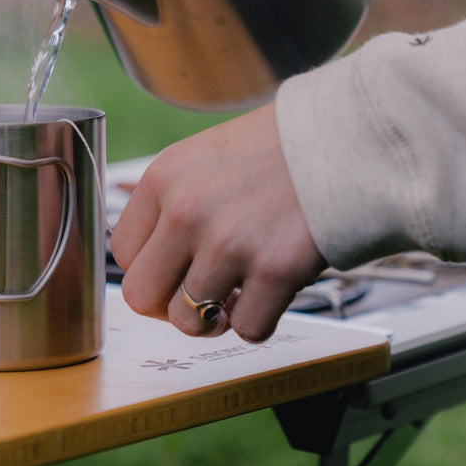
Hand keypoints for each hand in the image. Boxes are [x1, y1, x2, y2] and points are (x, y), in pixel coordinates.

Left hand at [110, 103, 325, 341]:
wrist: (343, 136)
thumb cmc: (276, 150)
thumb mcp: (203, 158)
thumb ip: (173, 205)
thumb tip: (154, 264)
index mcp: (163, 178)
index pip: (122, 252)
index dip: (150, 270)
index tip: (175, 270)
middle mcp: (186, 211)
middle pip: (142, 296)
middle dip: (170, 305)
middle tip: (202, 295)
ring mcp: (228, 243)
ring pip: (189, 322)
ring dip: (214, 319)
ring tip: (238, 294)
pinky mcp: (275, 270)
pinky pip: (247, 329)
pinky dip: (260, 320)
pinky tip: (273, 290)